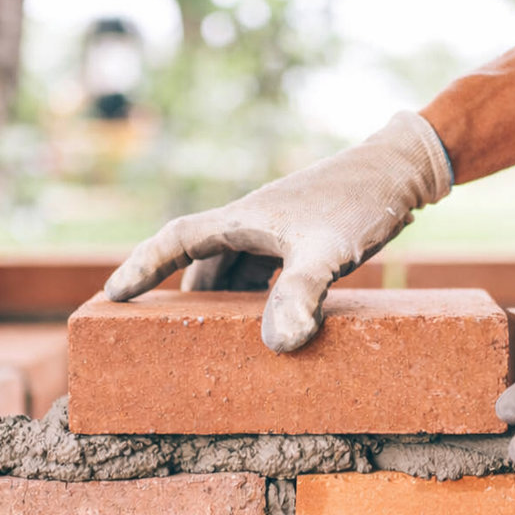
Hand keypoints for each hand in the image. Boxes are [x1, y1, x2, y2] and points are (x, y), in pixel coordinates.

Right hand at [104, 111, 451, 351]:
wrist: (403, 170)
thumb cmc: (361, 202)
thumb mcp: (328, 251)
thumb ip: (301, 294)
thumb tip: (280, 344)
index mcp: (242, 219)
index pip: (175, 240)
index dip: (141, 267)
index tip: (111, 295)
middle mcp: (252, 222)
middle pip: (200, 262)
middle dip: (178, 295)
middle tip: (158, 334)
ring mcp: (277, 230)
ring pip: (232, 270)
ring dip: (220, 301)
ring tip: (212, 341)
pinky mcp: (302, 238)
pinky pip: (262, 272)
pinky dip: (255, 298)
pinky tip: (269, 324)